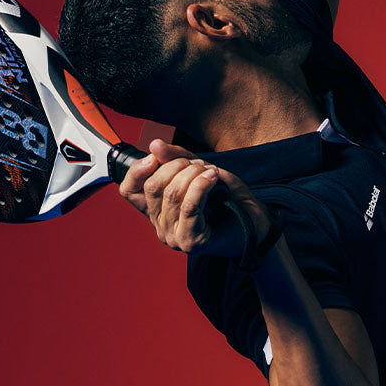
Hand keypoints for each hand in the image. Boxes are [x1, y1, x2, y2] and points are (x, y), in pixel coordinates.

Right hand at [119, 139, 271, 256]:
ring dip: (194, 174)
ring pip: (172, 194)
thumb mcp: (199, 170)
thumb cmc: (228, 199)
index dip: (137, 170)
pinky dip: (201, 185)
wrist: (257, 224)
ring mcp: (174, 236)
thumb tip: (154, 145)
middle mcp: (161, 226)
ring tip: (210, 172)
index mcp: (158, 209)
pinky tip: (213, 178)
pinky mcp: (191, 241)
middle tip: (198, 164)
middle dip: (176, 166)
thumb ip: (175, 158)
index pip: (129, 190)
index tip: (155, 157)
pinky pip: (189, 206)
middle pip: (153, 186)